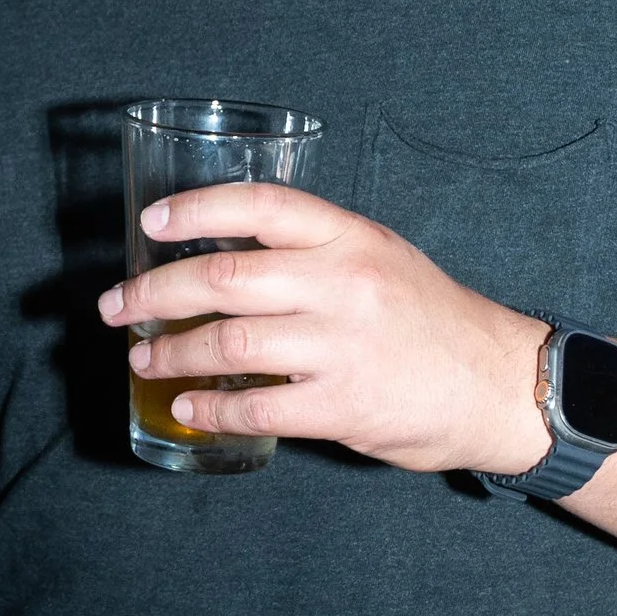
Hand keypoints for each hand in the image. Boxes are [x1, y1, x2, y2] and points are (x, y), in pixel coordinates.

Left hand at [99, 181, 548, 476]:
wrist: (499, 384)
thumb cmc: (428, 317)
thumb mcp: (379, 256)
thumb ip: (312, 251)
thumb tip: (224, 255)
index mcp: (348, 236)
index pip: (259, 205)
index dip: (196, 208)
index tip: (151, 224)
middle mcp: (342, 283)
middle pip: (223, 278)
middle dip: (155, 292)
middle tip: (117, 305)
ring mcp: (342, 347)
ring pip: (230, 344)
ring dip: (172, 353)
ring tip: (144, 358)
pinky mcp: (344, 406)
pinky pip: (258, 408)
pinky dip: (212, 409)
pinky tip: (189, 408)